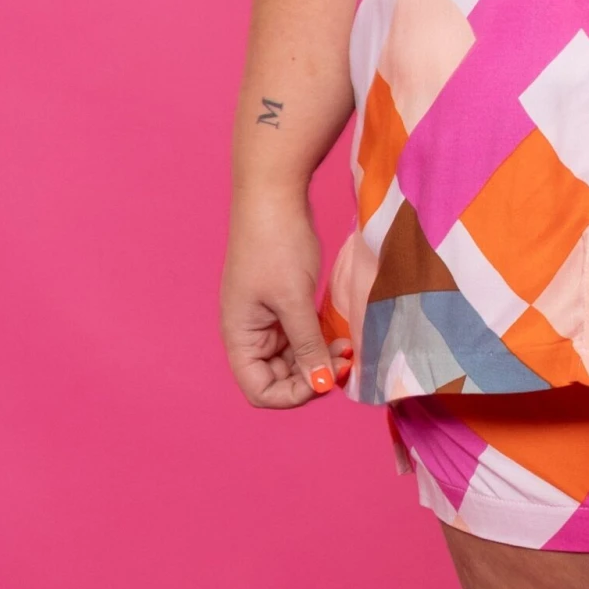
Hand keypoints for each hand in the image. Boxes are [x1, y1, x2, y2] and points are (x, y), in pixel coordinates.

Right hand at [220, 186, 350, 408]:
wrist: (274, 193)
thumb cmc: (276, 244)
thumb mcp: (293, 299)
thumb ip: (307, 344)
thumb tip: (322, 383)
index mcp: (240, 337)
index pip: (260, 390)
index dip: (293, 395)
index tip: (326, 379)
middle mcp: (250, 331)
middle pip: (278, 376)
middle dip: (312, 375)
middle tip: (346, 362)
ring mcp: (268, 315)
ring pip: (294, 355)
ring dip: (319, 357)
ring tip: (348, 347)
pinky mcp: (285, 298)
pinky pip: (302, 332)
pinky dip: (320, 338)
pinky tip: (342, 333)